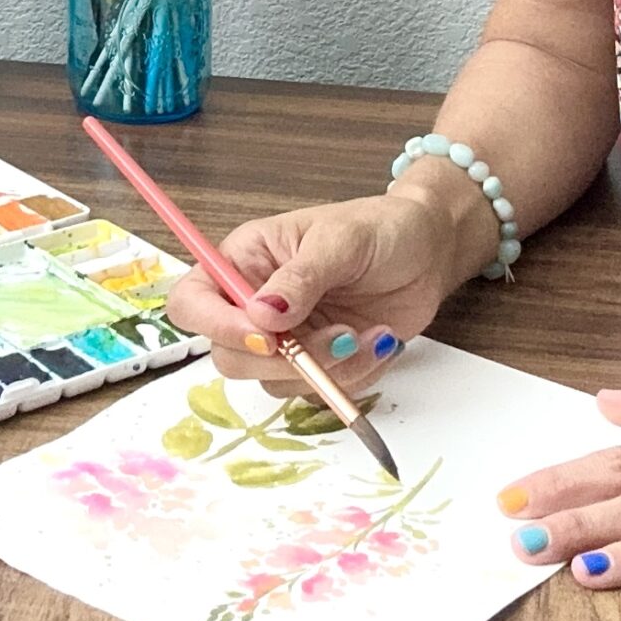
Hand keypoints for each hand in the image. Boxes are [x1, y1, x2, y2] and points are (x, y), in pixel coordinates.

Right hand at [163, 193, 451, 397]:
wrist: (428, 251)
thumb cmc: (380, 228)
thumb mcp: (341, 240)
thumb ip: (301, 278)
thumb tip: (262, 315)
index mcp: (244, 261)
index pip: (193, 303)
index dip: (217, 326)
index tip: (267, 336)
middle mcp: (255, 305)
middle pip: (229, 356)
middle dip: (283, 359)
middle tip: (337, 336)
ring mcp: (286, 339)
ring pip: (276, 382)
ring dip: (328, 368)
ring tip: (368, 332)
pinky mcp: (317, 363)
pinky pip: (318, 392)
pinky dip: (353, 375)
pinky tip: (379, 340)